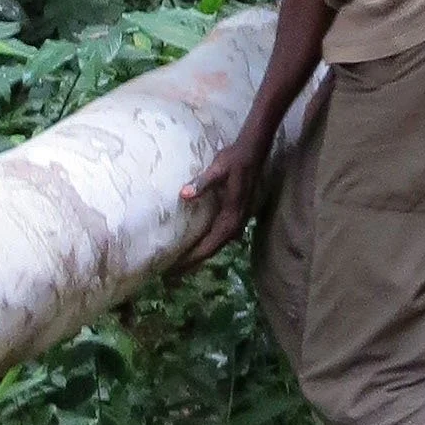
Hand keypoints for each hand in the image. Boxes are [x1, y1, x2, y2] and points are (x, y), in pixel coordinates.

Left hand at [174, 131, 263, 268]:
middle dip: (193, 262)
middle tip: (172, 273)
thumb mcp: (217, 169)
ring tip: (181, 264)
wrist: (252, 152)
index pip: (209, 245)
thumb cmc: (233, 160)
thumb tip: (184, 195)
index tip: (174, 268)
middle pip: (212, 250)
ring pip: (217, 245)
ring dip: (201, 255)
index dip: (192, 259)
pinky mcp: (236, 216)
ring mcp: (237, 221)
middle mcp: (235, 224)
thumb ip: (202, 183)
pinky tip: (197, 244)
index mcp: (230, 216)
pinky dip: (208, 245)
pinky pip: (220, 237)